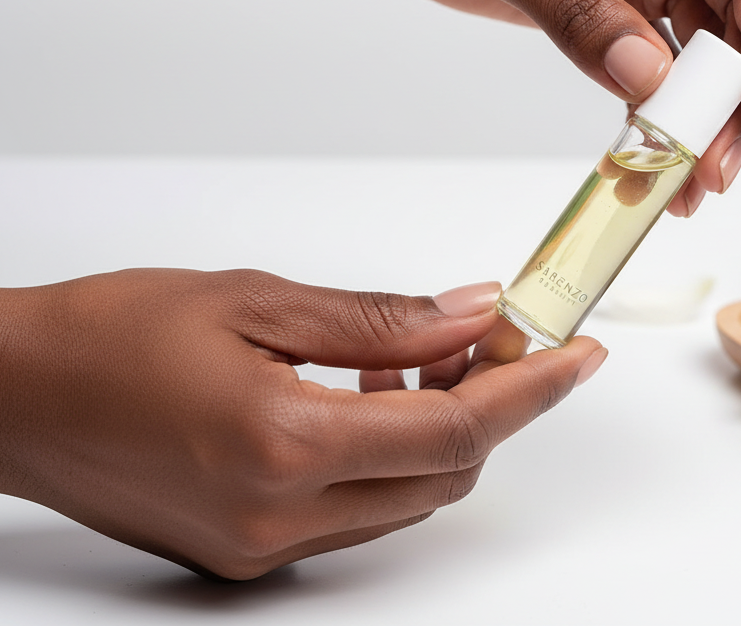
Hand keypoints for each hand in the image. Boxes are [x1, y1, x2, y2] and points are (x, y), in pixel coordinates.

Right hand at [0, 268, 604, 579]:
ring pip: (404, 497)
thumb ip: (377, 320)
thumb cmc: (113, 334)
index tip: (576, 354)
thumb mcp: (255, 300)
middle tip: (490, 337)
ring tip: (418, 359)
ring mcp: (262, 545)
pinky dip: (385, 455)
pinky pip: (356, 509)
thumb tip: (466, 313)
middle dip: (487, 405)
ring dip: (434, 429)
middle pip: (442, 474)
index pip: (453, 431)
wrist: (20, 393)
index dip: (529, 389)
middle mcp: (278, 516)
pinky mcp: (245, 550)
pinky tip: (365, 396)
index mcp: (281, 443)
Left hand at [300, 0, 740, 213]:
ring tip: (688, 181)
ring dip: (693, 110)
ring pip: (687, 41)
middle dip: (731, 91)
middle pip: (727, 7)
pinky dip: (647, 105)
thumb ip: (576, 10)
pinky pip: (637, 55)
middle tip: (715, 168)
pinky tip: (647, 151)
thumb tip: (648, 79)